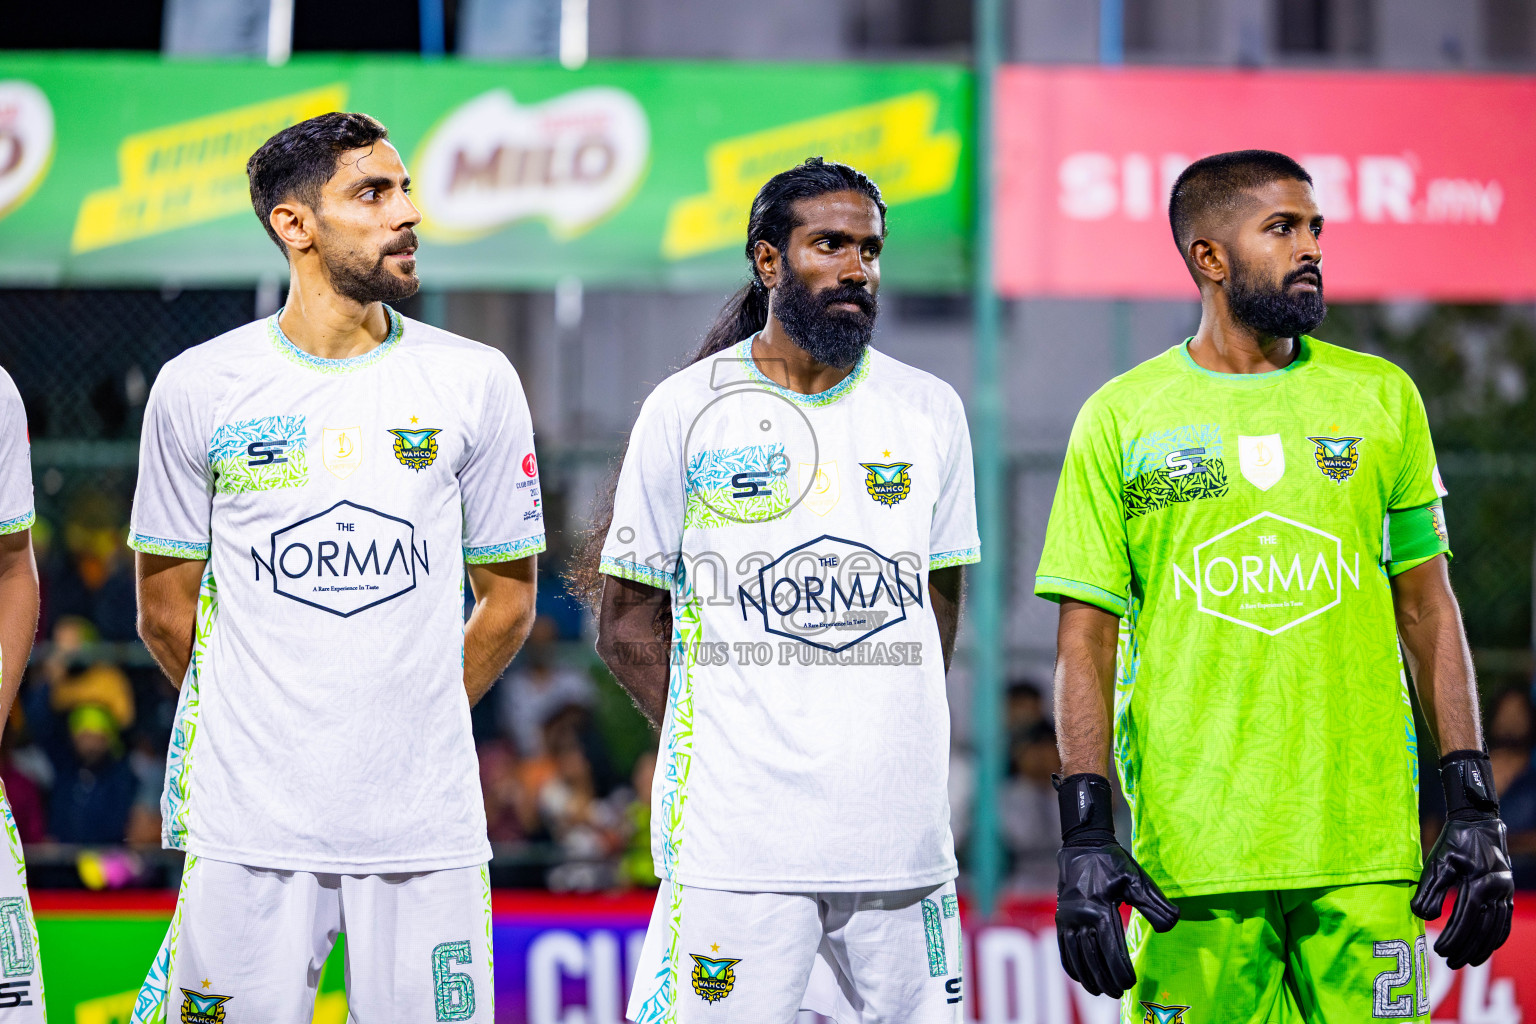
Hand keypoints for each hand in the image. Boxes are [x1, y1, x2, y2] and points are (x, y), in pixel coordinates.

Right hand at [1056, 842, 1179, 997]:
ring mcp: (1067, 917)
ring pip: (1076, 955)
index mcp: (1099, 907)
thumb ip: (1154, 904)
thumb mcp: (1137, 879)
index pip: (1110, 948)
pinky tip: (1080, 977)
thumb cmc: (1113, 862)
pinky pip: (1063, 947)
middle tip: (1117, 993)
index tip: (1130, 983)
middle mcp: (1080, 916)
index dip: (1120, 969)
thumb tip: (1170, 926)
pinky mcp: (1061, 917)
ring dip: (1088, 977)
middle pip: (1092, 957)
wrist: (1083, 845)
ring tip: (1100, 991)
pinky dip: (1071, 965)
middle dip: (1105, 978)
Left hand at [1412, 817, 1514, 968]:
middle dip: (1466, 948)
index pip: (1465, 919)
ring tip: (1467, 962)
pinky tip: (1487, 947)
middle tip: (1450, 963)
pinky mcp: (1508, 892)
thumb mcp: (1437, 862)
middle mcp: (1497, 890)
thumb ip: (1429, 890)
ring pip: (1496, 928)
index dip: (1453, 938)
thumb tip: (1422, 916)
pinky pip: (1505, 920)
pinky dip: (1497, 937)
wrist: (1478, 823)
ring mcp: (1506, 892)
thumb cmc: (1454, 842)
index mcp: (1480, 882)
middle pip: (1483, 929)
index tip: (1439, 951)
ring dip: (1482, 948)